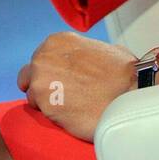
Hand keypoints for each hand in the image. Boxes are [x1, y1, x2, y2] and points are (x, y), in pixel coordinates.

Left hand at [17, 32, 137, 141]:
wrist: (130, 92)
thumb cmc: (122, 72)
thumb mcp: (99, 48)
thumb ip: (80, 53)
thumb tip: (80, 62)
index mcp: (55, 42)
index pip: (39, 60)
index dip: (50, 73)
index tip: (63, 82)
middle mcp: (43, 58)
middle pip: (29, 78)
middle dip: (43, 87)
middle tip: (64, 97)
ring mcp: (41, 82)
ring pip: (33, 98)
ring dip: (47, 104)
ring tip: (71, 108)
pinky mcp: (45, 105)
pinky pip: (42, 114)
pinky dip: (54, 117)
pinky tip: (72, 115)